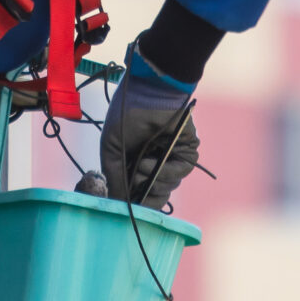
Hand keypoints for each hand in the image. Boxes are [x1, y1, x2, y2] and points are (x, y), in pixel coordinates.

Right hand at [98, 68, 199, 208]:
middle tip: (136, 194)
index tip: (128, 208)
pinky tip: (149, 162)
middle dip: (145, 198)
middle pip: (156, 195)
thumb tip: (119, 204)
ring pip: (167, 186)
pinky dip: (165, 172)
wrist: (148, 92)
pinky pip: (180, 173)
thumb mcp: (112, 150)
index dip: (136, 203)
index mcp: (136, 162)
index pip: (140, 191)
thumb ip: (115, 178)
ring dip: (152, 181)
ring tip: (140, 166)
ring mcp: (172, 158)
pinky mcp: (187, 152)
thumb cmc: (126, 115)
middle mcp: (155, 162)